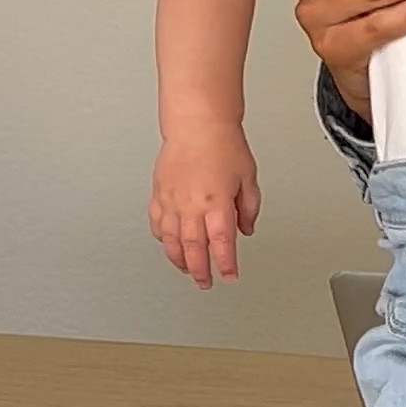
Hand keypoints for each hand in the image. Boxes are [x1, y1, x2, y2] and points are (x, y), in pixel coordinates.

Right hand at [151, 127, 260, 286]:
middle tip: (205, 282)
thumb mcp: (248, 177)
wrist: (197, 124)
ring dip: (179, 260)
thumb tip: (245, 229)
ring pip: (171, 240)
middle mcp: (192, 205)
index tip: (229, 276)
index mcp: (217, 202)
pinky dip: (162, 238)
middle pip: (194, 248)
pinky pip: (157, 223)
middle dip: (200, 271)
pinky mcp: (159, 193)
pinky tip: (168, 244)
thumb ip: (249, 207)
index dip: (225, 265)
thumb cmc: (223, 144)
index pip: (222, 244)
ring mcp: (172, 200)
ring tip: (187, 270)